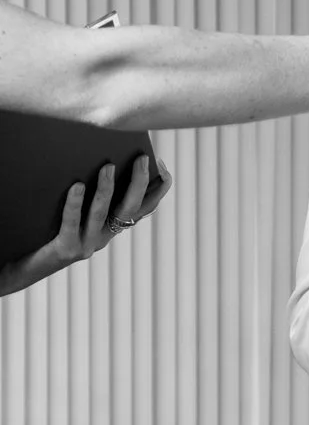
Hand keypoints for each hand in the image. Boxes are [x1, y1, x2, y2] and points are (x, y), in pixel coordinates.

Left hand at [0, 154, 171, 296]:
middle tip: (141, 159)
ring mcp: (86, 245)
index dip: (158, 188)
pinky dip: (75, 204)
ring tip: (107, 166)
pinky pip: (71, 223)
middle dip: (139, 183)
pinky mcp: (65, 249)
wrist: (30, 264)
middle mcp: (104, 237)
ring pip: (101, 214)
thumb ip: (95, 197)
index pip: (145, 208)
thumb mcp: (82, 215)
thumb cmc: (54, 231)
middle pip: (129, 209)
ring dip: (106, 189)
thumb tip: (106, 160)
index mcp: (113, 228)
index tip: (162, 165)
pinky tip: (76, 186)